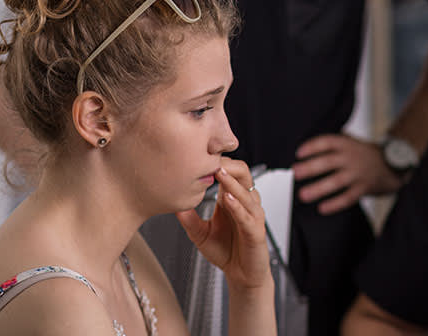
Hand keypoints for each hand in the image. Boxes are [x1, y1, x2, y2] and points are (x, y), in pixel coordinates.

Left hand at [175, 157, 271, 289]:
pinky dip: (238, 207)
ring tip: (219, 173)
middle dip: (228, 164)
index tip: (201, 152)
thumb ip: (188, 217)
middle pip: (243, 174)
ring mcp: (252, 216)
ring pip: (247, 193)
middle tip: (211, 157)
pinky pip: (248, 216)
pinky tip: (227, 199)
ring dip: (233, 182)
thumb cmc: (225, 252)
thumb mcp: (199, 233)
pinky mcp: (256, 232)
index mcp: (231, 199)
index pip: (229, 172)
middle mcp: (244, 204)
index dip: (218, 161)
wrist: (241, 276)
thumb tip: (170, 202)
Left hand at [293, 134, 403, 214]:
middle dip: (311, 167)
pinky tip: (322, 208)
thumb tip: (306, 149)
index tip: (298, 153)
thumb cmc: (366, 154)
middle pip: (328, 161)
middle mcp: (351, 157)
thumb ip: (334, 144)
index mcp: (346, 144)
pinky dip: (335, 204)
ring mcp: (358, 173)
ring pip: (336, 181)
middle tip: (296, 173)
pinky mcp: (364, 187)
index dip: (312, 146)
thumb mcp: (352, 142)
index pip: (327, 142)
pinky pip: (348, 197)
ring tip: (303, 195)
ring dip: (318, 188)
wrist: (395, 164)